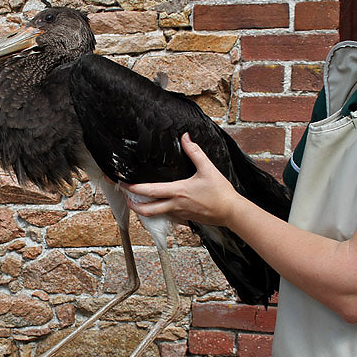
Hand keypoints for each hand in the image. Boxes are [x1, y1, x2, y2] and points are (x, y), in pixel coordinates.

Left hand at [124, 133, 241, 225]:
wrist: (232, 212)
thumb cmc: (220, 192)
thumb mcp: (208, 168)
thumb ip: (195, 152)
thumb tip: (185, 137)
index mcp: (178, 191)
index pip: (150, 191)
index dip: (134, 188)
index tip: (125, 184)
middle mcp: (176, 205)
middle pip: (147, 210)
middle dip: (134, 205)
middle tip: (127, 198)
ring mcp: (180, 214)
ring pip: (157, 215)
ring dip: (146, 210)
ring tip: (140, 202)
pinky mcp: (186, 220)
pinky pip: (168, 217)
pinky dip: (161, 213)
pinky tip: (161, 207)